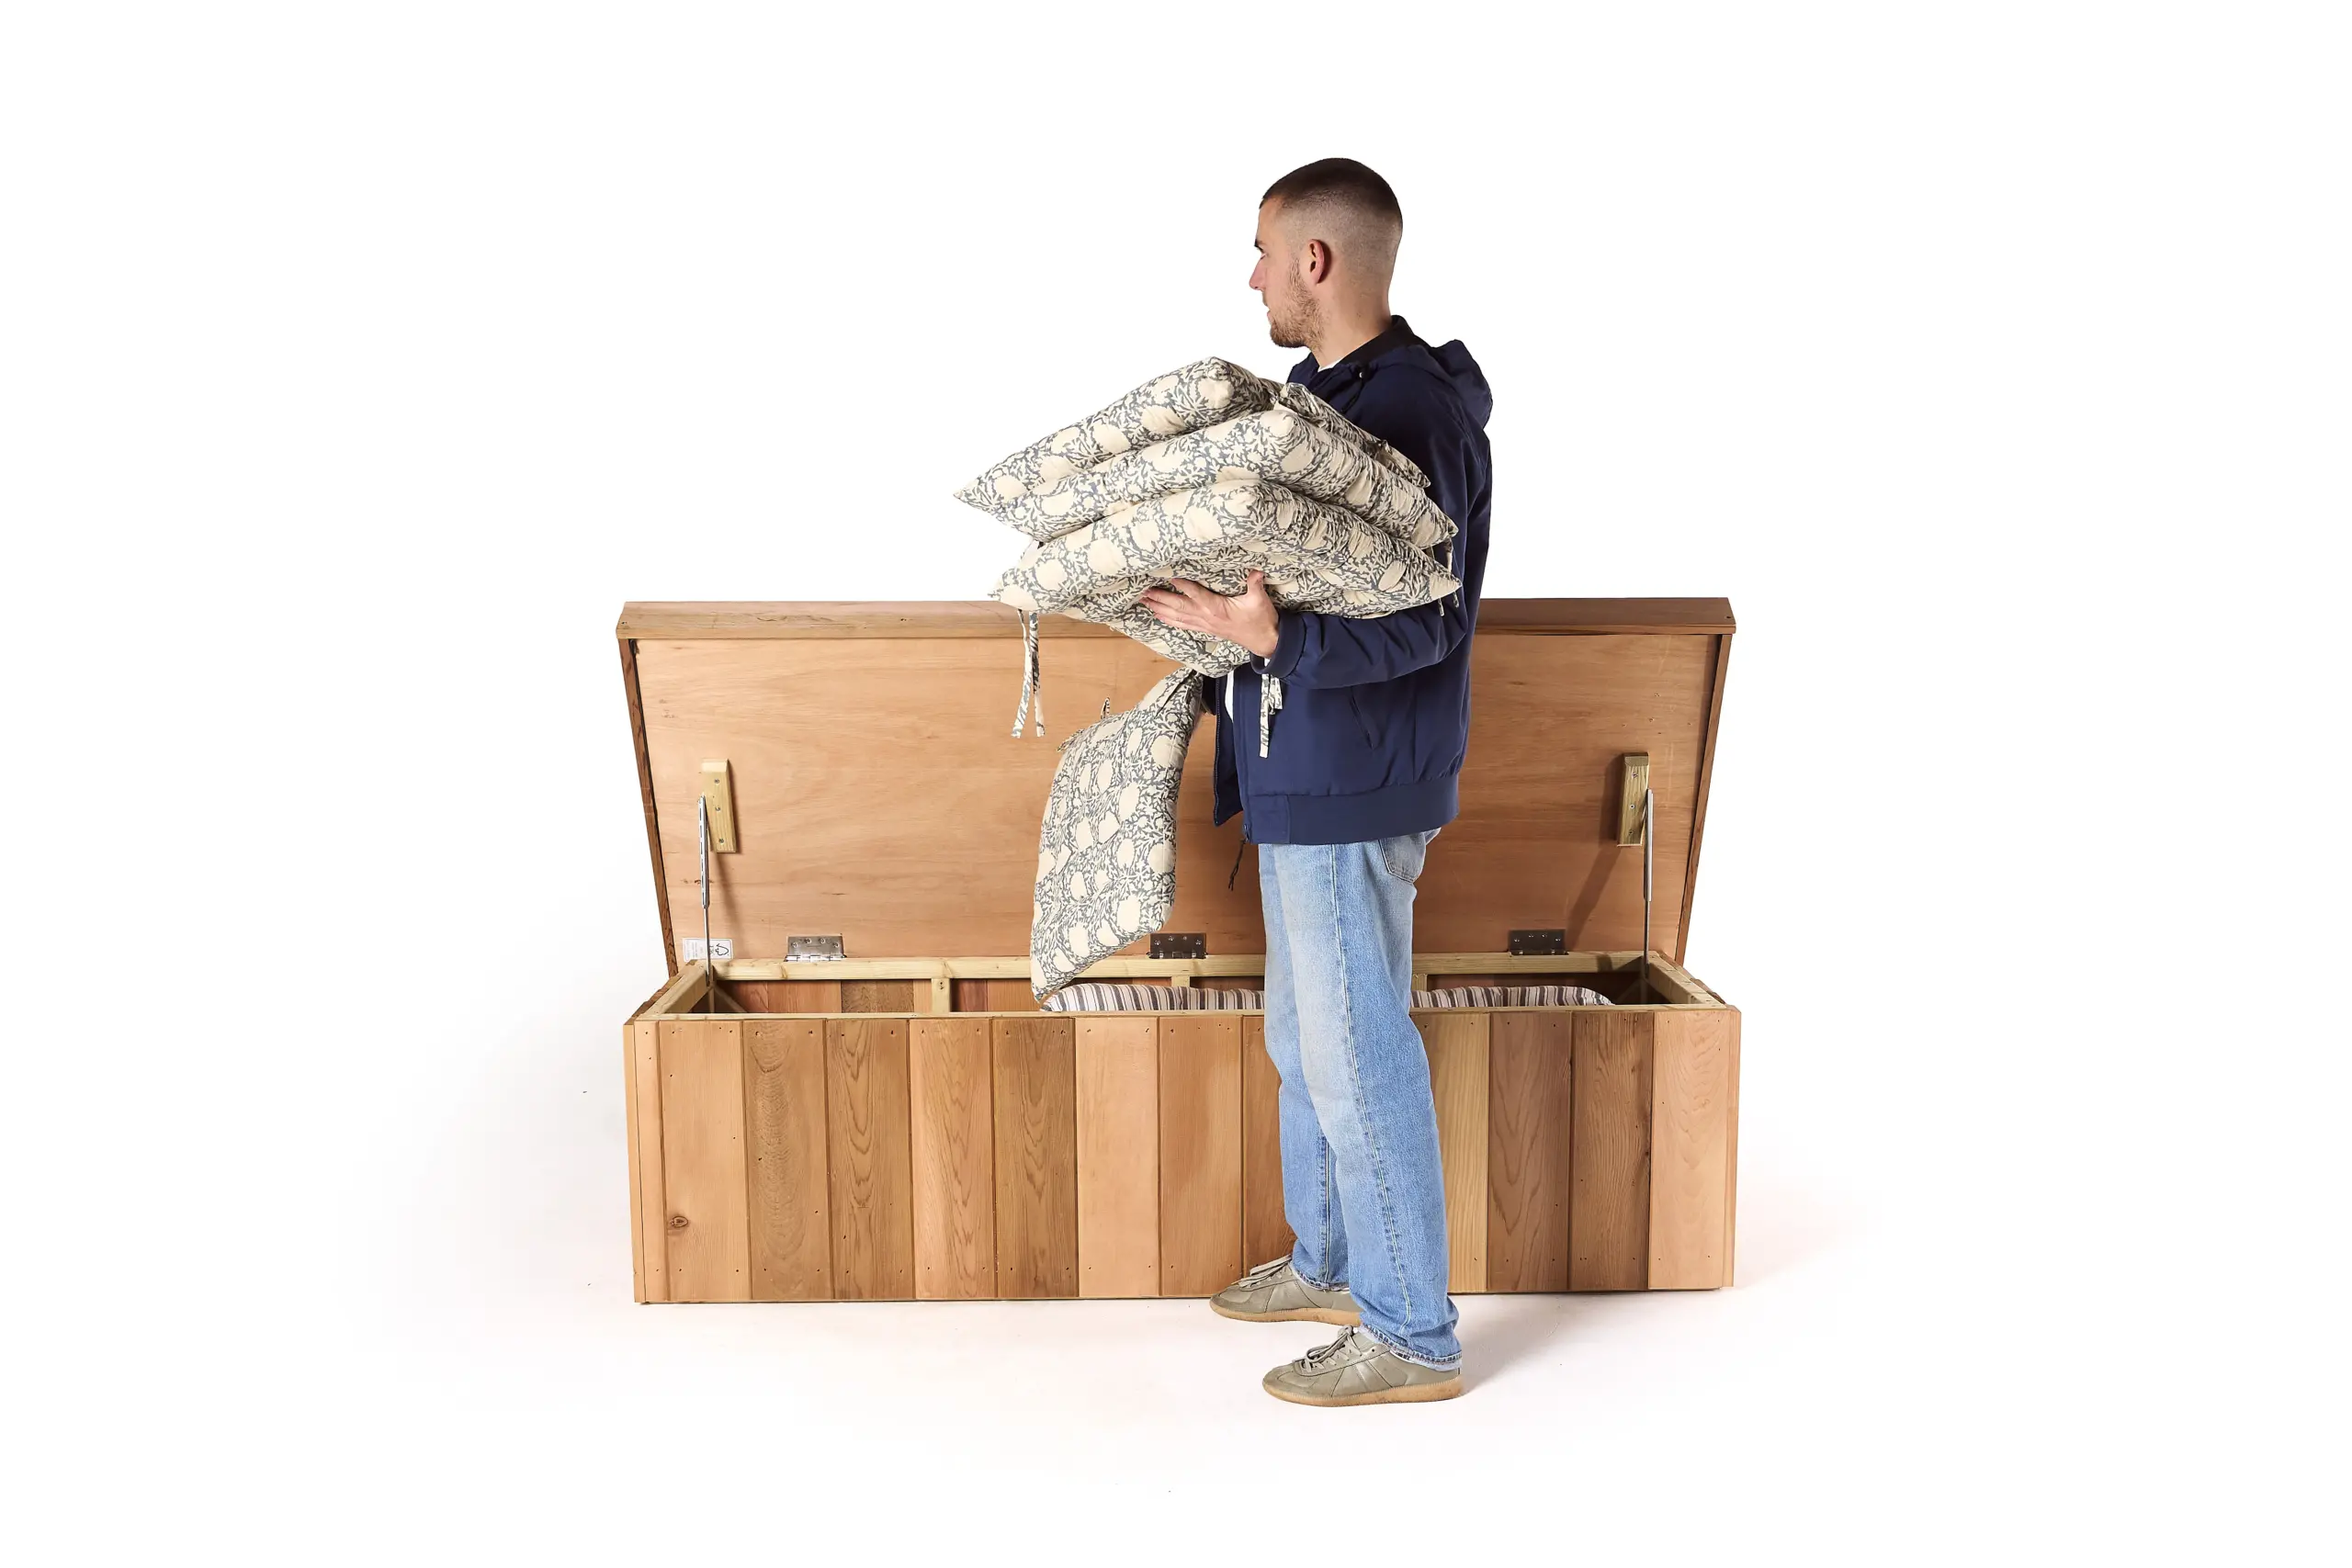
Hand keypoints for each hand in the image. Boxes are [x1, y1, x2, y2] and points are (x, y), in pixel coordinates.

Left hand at [1139, 571, 1279, 659]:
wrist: (1263, 641)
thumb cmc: (1260, 619)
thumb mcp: (1260, 600)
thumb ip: (1255, 584)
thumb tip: (1256, 570)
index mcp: (1217, 608)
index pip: (1196, 594)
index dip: (1183, 585)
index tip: (1169, 576)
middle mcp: (1206, 617)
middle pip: (1179, 606)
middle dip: (1160, 598)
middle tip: (1144, 591)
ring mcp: (1204, 624)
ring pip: (1177, 616)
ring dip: (1159, 608)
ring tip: (1144, 601)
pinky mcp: (1205, 629)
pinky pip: (1182, 624)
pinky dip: (1168, 619)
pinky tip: (1157, 615)